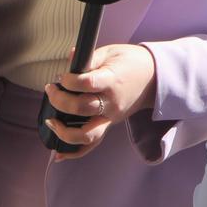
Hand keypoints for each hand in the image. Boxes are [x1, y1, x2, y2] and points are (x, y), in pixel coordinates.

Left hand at [43, 44, 156, 160]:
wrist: (155, 77)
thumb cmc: (130, 62)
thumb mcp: (110, 53)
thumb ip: (88, 58)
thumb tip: (68, 59)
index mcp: (111, 81)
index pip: (85, 84)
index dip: (68, 81)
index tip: (62, 76)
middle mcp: (112, 102)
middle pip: (80, 109)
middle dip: (58, 101)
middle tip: (51, 90)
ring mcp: (112, 117)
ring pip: (86, 134)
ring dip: (64, 132)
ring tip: (51, 121)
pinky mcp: (110, 124)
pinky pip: (93, 142)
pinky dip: (75, 151)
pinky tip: (59, 153)